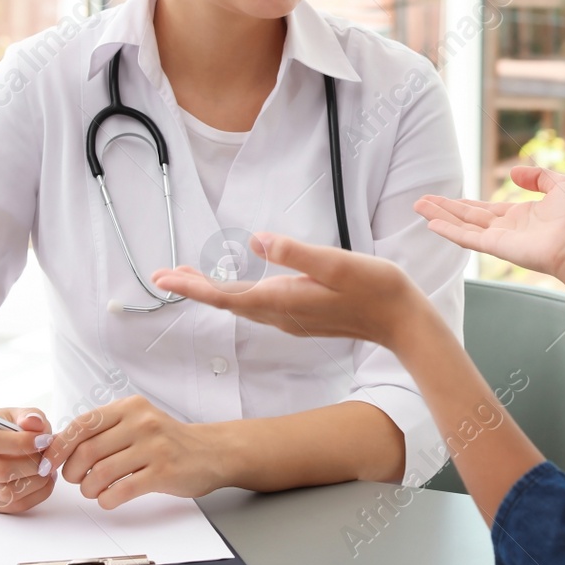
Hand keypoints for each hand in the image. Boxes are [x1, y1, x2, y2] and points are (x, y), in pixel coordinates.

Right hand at [0, 408, 54, 514]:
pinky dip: (37, 494)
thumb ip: (29, 415)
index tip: (45, 440)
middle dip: (32, 464)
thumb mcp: (18, 413)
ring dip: (36, 481)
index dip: (20, 442)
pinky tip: (46, 479)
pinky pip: (14, 505)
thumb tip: (35, 423)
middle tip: (49, 456)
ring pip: (6, 492)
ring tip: (48, 468)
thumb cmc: (9, 427)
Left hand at [40, 396, 221, 506]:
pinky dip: (107, 500)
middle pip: (88, 450)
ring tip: (93, 490)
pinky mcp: (163, 472)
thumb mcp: (137, 421)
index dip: (60, 446)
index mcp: (130, 407)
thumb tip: (60, 446)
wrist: (210, 452)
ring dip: (89, 489)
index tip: (50, 462)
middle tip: (77, 479)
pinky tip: (109, 498)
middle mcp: (142, 422)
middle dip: (73, 472)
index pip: (83, 423)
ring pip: (101, 473)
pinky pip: (121, 490)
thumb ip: (104, 429)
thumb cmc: (167, 440)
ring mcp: (154, 447)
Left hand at [151, 232, 426, 351]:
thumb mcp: (336, 263)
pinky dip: (237, 295)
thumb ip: (295, 254)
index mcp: (284, 300)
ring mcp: (292, 319)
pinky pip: (259, 307)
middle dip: (195, 287)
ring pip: (242, 305)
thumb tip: (255, 243)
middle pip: (228, 302)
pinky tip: (236, 288)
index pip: (226, 294)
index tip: (162, 279)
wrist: (403, 321)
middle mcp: (282, 314)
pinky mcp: (303, 317)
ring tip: (189, 278)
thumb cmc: (375, 288)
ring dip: (214, 291)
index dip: (192, 286)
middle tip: (163, 276)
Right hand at [414, 165, 564, 281]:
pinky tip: (431, 223)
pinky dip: (448, 230)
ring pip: (463, 226)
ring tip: (418, 206)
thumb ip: (538, 176)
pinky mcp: (497, 247)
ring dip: (440, 215)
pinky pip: (467, 238)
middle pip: (469, 217)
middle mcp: (508, 229)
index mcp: (523, 216)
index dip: (466, 203)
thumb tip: (513, 173)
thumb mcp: (562, 185)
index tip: (449, 199)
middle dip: (445, 208)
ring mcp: (501, 239)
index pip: (487, 210)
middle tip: (421, 201)